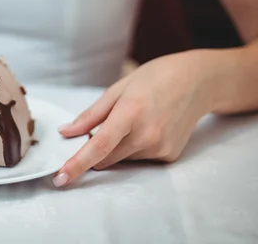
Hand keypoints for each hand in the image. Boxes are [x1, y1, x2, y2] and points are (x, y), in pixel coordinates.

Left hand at [53, 51, 213, 186]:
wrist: (197, 82)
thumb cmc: (154, 79)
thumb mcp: (118, 89)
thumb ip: (90, 115)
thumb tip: (66, 133)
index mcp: (130, 113)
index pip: (98, 145)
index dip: (77, 163)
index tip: (60, 177)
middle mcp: (147, 135)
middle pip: (106, 158)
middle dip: (96, 150)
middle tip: (108, 124)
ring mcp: (160, 148)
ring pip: (122, 159)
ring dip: (119, 147)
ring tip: (137, 119)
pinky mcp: (169, 156)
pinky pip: (139, 159)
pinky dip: (135, 148)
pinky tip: (150, 127)